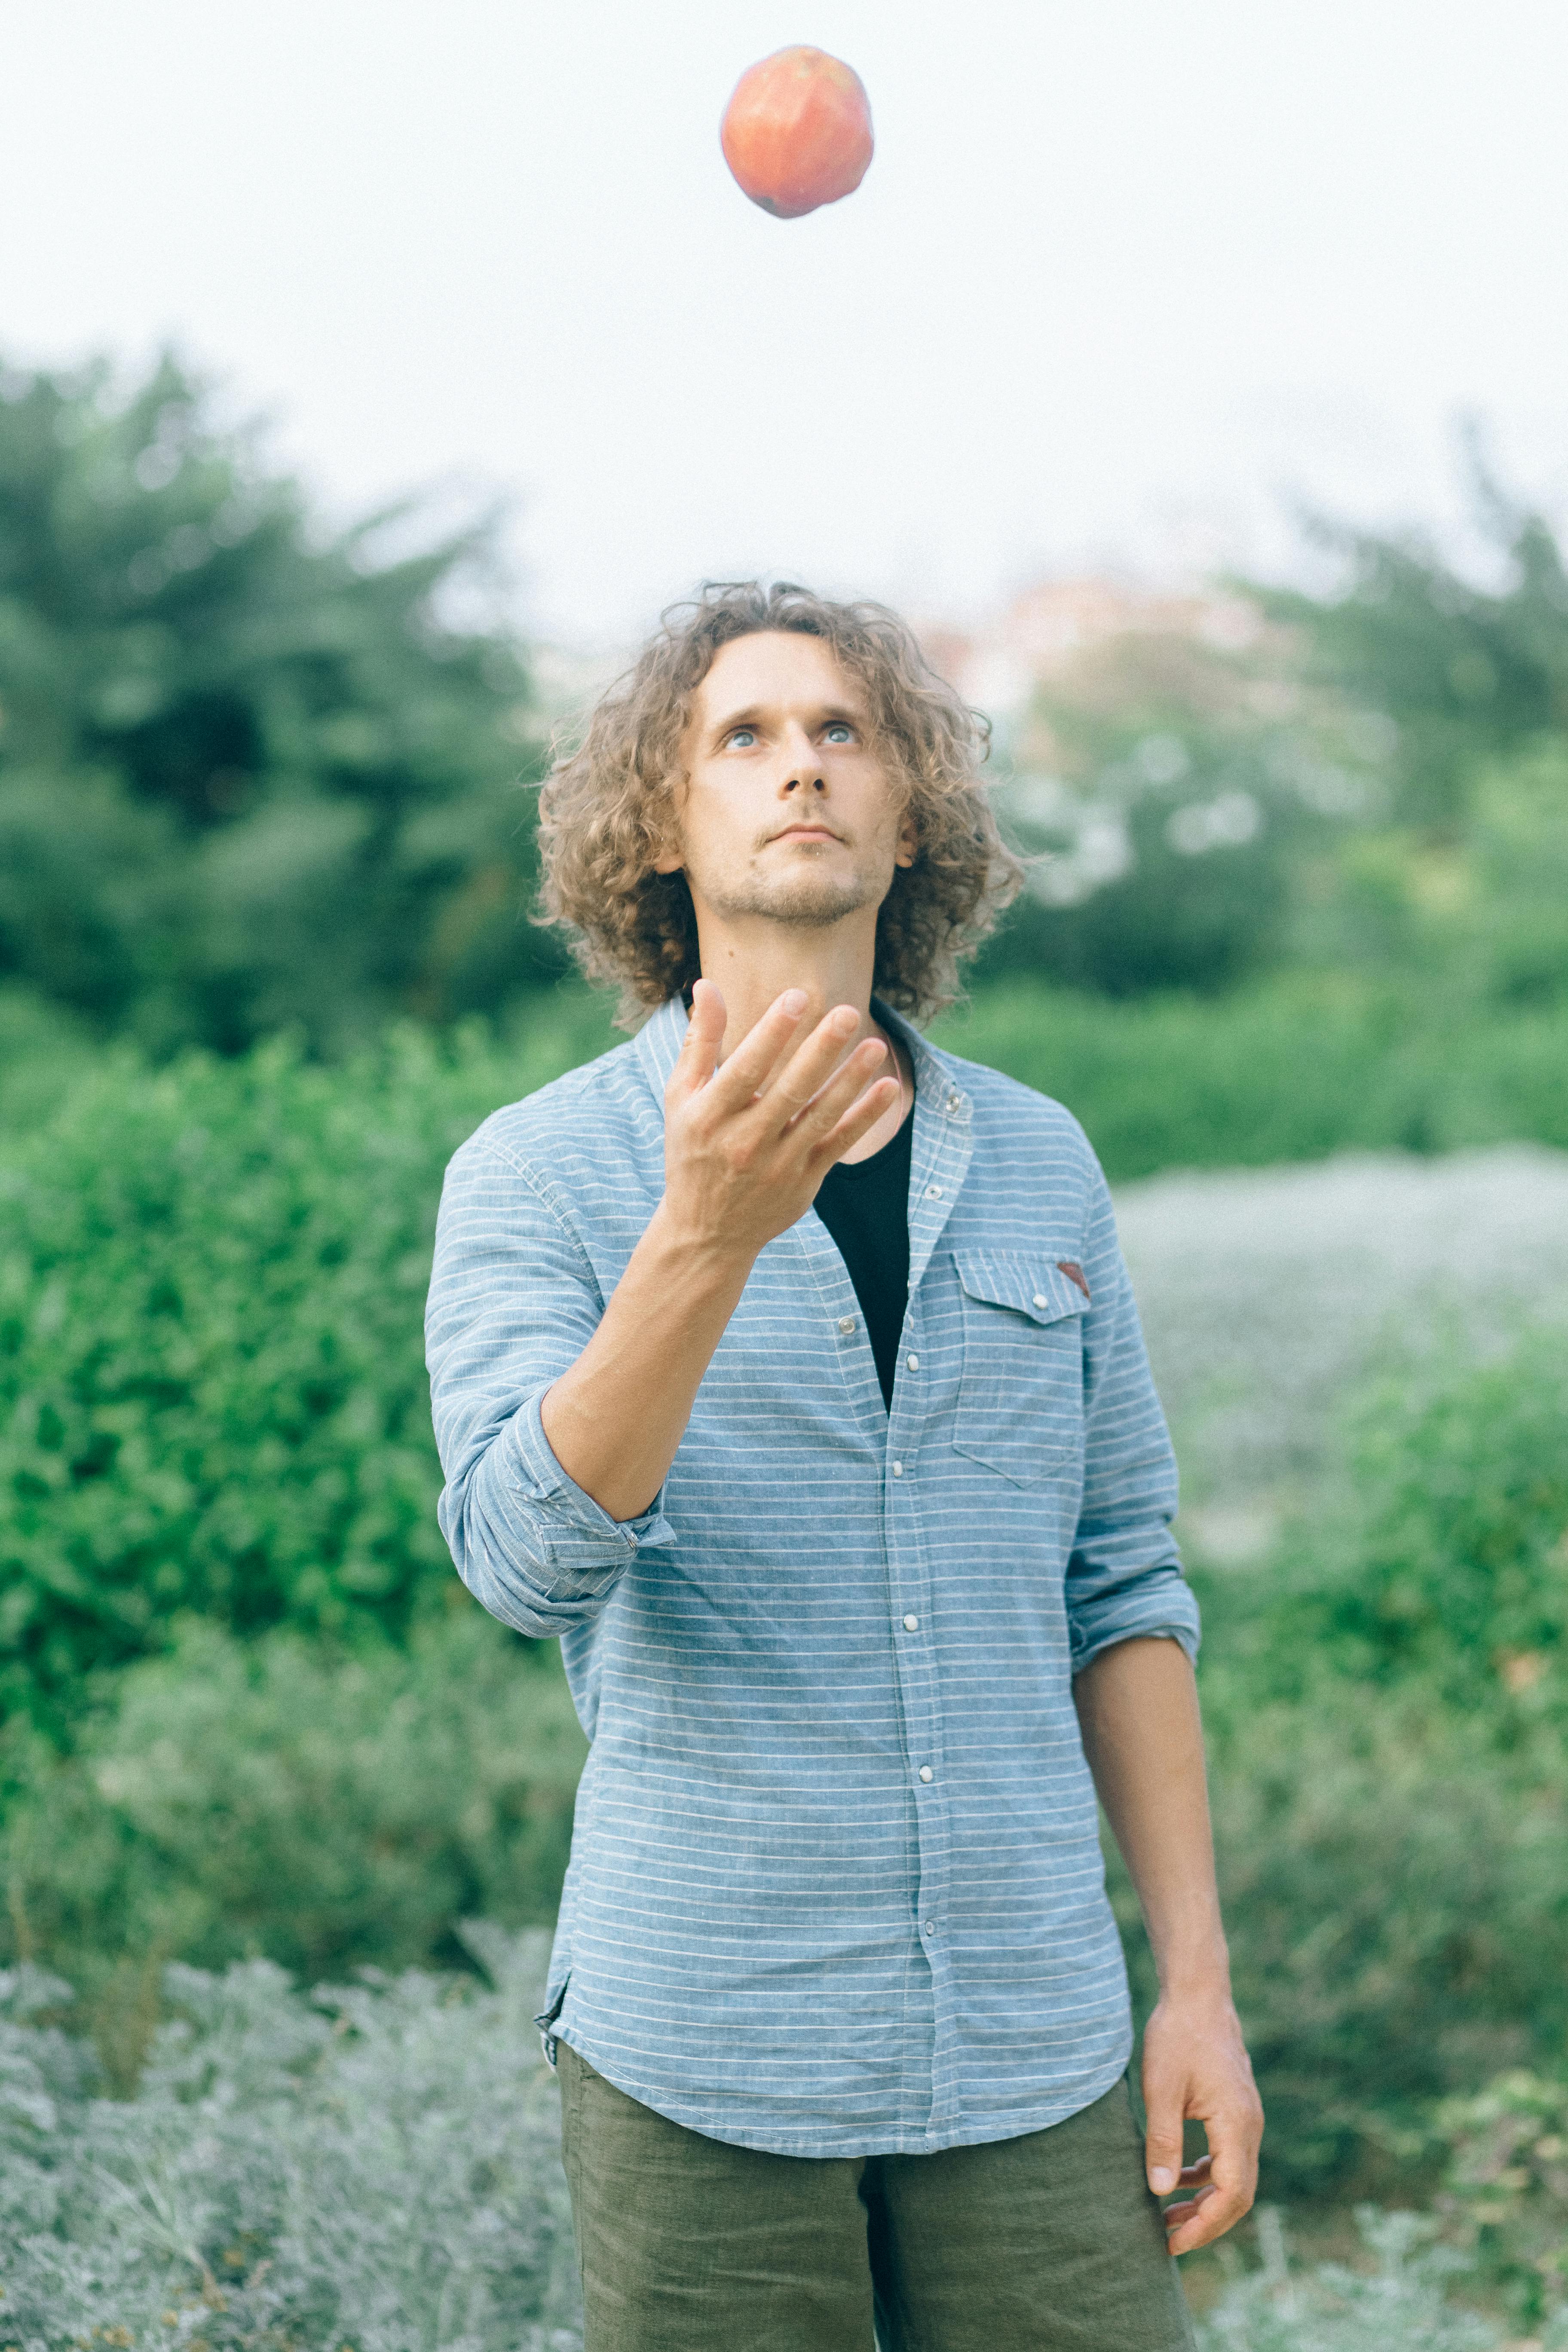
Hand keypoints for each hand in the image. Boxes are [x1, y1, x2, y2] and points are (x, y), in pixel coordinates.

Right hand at [661, 979, 898, 1263]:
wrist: (705, 1232)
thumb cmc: (692, 1151)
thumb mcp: (681, 1099)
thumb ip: (699, 1043)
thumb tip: (706, 984)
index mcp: (711, 1116)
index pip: (745, 1069)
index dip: (772, 1033)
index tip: (798, 998)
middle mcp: (744, 1141)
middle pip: (789, 1090)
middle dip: (820, 1050)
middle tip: (848, 1011)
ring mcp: (777, 1164)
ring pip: (820, 1116)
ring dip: (851, 1080)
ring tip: (875, 1044)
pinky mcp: (804, 1182)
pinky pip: (839, 1144)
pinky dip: (865, 1117)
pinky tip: (888, 1087)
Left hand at [1141, 1987, 1262, 2254]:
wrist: (1198, 1995)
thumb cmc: (1177, 2036)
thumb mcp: (1161, 2088)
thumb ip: (1163, 2140)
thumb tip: (1161, 2191)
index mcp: (1236, 2124)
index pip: (1231, 2194)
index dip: (1204, 2225)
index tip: (1173, 2242)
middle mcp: (1250, 2126)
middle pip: (1238, 2194)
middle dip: (1205, 2222)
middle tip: (1168, 2239)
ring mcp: (1246, 2118)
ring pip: (1234, 2177)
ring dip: (1205, 2201)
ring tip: (1168, 2215)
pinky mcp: (1236, 2110)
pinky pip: (1229, 2157)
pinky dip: (1207, 2176)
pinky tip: (1181, 2178)